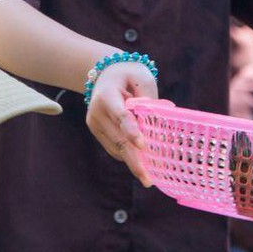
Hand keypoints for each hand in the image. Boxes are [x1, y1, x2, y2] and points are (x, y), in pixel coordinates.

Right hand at [85, 59, 156, 185]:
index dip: (132, 131)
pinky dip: (128, 155)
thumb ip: (149, 101)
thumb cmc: (128, 74)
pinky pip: (114, 147)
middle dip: (135, 160)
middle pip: (118, 139)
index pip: (121, 115)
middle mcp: (96, 112)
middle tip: (148, 179)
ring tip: (149, 176)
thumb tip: (157, 130)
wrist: (104, 72)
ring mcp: (94, 123)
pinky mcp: (96, 131)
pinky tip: (141, 164)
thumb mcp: (142, 79)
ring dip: (133, 161)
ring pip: (116, 147)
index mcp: (107, 95)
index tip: (143, 146)